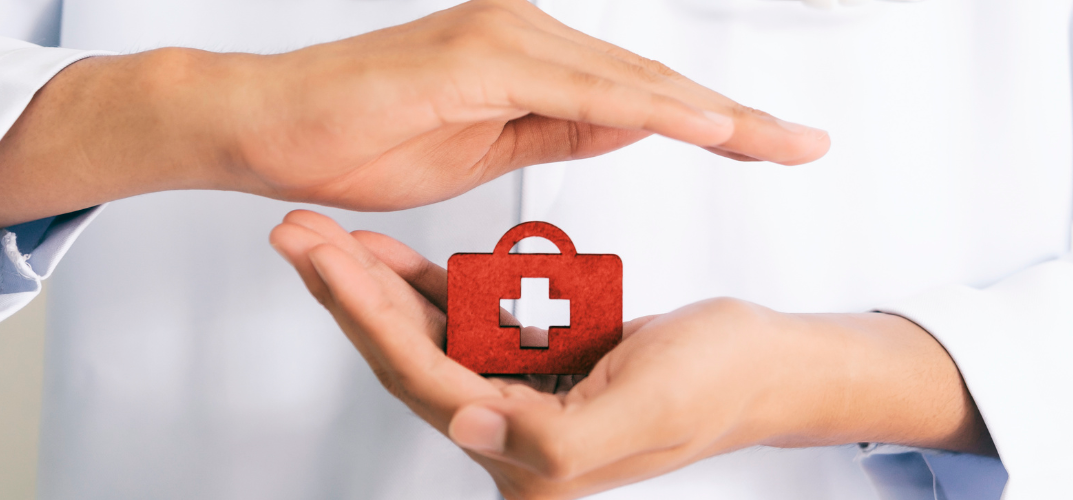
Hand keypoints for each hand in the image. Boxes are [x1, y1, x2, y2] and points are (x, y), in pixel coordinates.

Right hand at [0, 0, 829, 241]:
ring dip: (713, 114)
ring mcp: (505, 40)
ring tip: (780, 141)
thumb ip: (558, 129)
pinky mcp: (479, 59)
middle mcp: (526, 35)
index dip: (715, 123)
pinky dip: (650, 109)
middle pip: (655, 84)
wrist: (266, 125)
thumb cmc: (358, 139)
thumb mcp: (486, 146)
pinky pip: (582, 90)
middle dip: (738, 119)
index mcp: (530, 59)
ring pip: (633, 83)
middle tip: (806, 143)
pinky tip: (704, 127)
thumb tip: (626, 125)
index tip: (774, 144)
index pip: (642, 98)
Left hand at [269, 210, 993, 499]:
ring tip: (326, 237)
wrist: (771, 362)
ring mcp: (522, 406)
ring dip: (378, 288)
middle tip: (301, 238)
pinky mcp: (535, 370)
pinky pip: (465, 326)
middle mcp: (515, 444)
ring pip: (427, 341)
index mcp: (534, 468)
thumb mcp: (644, 409)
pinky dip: (427, 289)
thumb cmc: (725, 382)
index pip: (431, 386)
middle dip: (353, 298)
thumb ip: (547, 436)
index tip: (330, 263)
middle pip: (411, 363)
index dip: (374, 321)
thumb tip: (462, 425)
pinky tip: (390, 257)